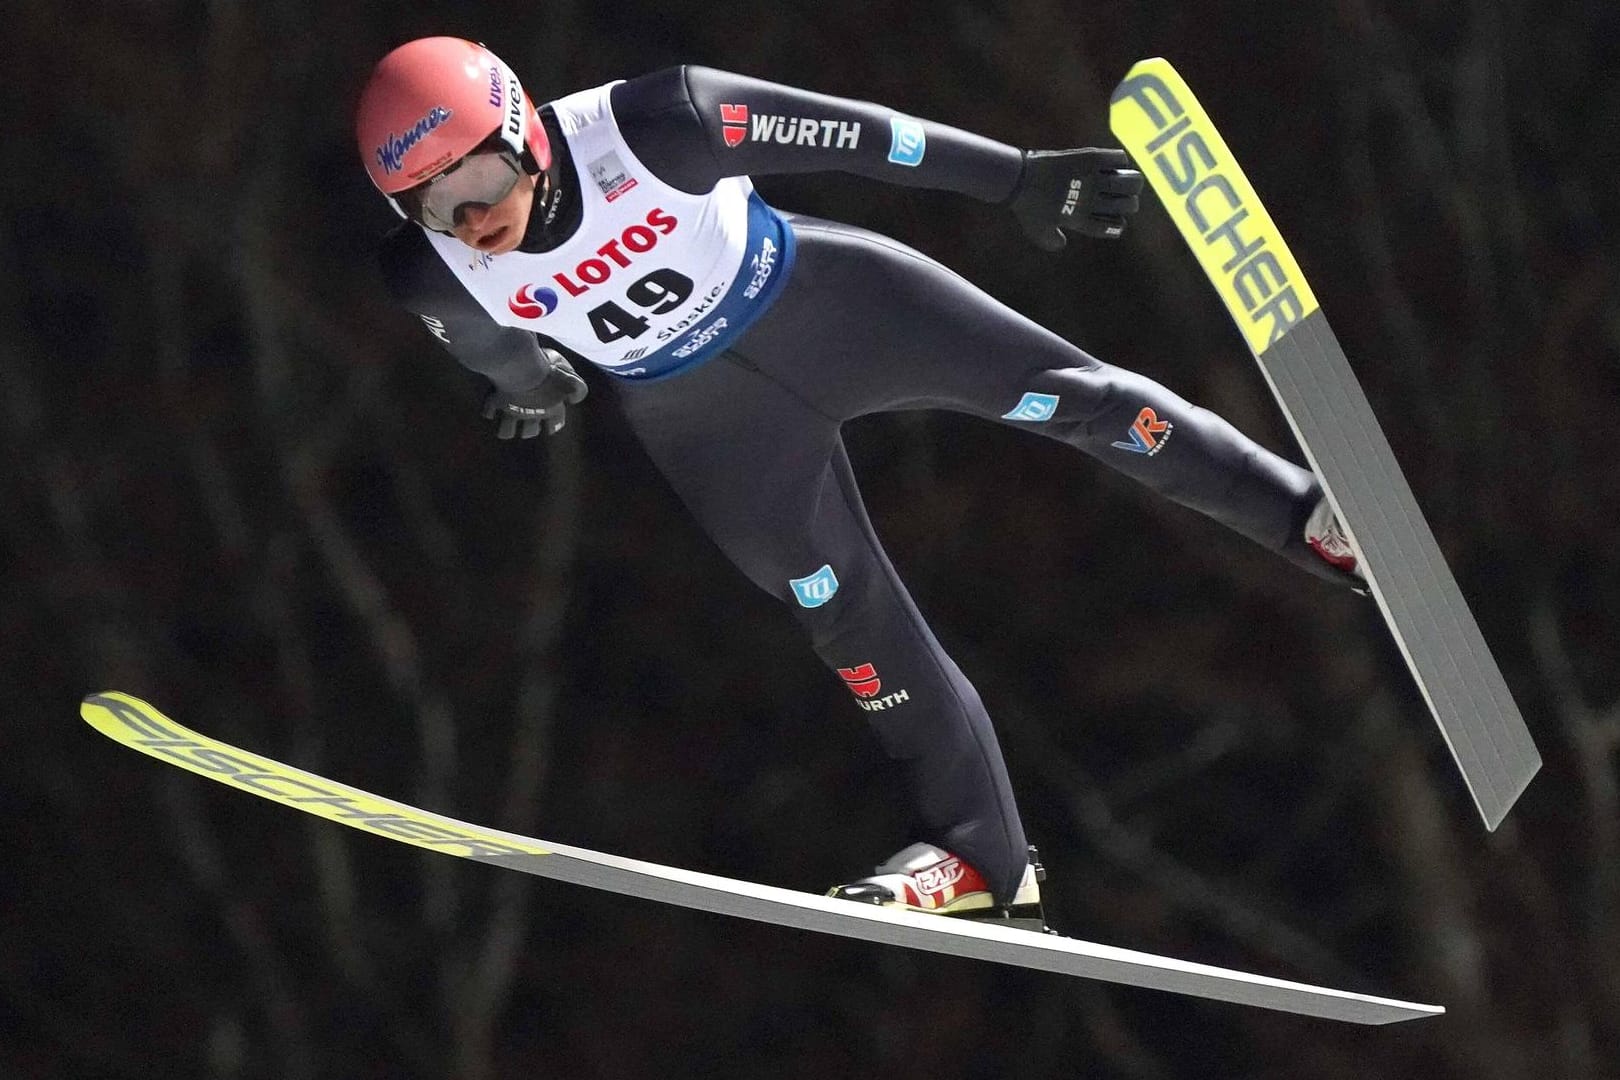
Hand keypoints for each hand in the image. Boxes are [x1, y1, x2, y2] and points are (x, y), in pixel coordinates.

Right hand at [480, 352, 588, 438]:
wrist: (523, 367)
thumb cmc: (549, 372)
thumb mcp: (569, 377)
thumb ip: (577, 388)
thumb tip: (575, 399)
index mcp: (550, 409)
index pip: (555, 425)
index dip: (554, 426)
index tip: (551, 425)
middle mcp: (530, 414)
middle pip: (529, 432)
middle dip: (529, 431)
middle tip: (529, 427)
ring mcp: (511, 410)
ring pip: (507, 430)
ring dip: (508, 430)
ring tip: (507, 427)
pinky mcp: (496, 402)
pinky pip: (488, 412)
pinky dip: (488, 413)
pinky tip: (489, 413)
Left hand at [1007, 147, 1143, 250]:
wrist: (1019, 178)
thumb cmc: (1027, 207)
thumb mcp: (1037, 232)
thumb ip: (1051, 242)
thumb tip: (1063, 244)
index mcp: (1081, 219)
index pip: (1113, 226)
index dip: (1119, 225)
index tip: (1118, 221)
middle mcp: (1090, 200)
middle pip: (1127, 204)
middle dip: (1131, 203)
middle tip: (1129, 199)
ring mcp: (1091, 179)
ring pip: (1129, 181)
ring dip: (1134, 182)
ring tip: (1132, 181)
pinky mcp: (1089, 158)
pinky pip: (1118, 159)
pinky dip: (1121, 161)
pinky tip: (1118, 163)